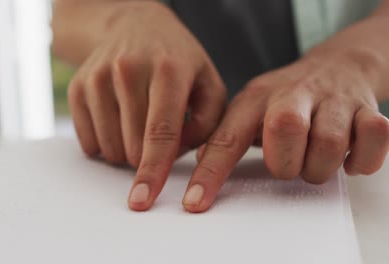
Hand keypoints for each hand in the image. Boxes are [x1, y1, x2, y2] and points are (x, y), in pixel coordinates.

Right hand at [67, 2, 225, 209]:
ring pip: (109, 149)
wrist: (133, 26)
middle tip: (157, 136)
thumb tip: (180, 156)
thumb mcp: (207, 82)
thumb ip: (207, 123)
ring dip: (127, 151)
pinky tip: (118, 118)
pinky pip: (88, 143)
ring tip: (138, 122)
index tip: (143, 200)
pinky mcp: (78, 87)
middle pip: (132, 147)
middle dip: (147, 158)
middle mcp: (128, 70)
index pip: (160, 132)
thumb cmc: (176, 60)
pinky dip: (106, 143)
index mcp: (168, 70)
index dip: (153, 171)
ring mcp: (97, 78)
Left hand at [184, 49, 388, 212]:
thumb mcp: (250, 108)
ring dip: (321, 166)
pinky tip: (348, 156)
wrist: (338, 65)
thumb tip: (200, 168)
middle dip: (285, 163)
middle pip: (284, 130)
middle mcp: (293, 95)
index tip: (196, 202)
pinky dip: (361, 159)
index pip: (227, 138)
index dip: (211, 173)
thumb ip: (227, 137)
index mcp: (256, 99)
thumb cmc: (288, 97)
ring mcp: (333, 100)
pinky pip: (374, 139)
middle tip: (288, 162)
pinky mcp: (368, 109)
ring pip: (329, 142)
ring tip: (314, 158)